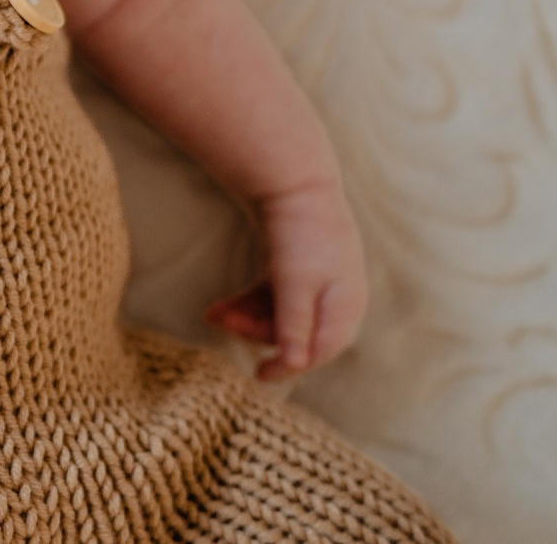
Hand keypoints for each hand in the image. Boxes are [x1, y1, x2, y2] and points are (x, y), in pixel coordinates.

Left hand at [203, 179, 366, 380]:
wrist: (293, 180)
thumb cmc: (301, 235)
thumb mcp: (295, 284)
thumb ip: (294, 325)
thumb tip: (295, 365)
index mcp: (345, 307)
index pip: (318, 351)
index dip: (288, 366)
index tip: (258, 376)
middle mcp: (335, 299)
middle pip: (294, 334)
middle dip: (254, 332)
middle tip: (217, 321)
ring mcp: (316, 284)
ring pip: (278, 316)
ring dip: (245, 318)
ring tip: (211, 314)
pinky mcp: (296, 270)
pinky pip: (271, 298)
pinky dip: (248, 302)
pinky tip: (219, 307)